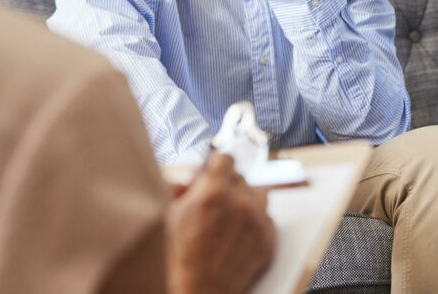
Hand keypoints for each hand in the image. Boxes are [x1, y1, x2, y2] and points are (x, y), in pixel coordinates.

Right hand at [166, 153, 275, 293]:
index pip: (225, 158)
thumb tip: (189, 177)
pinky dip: (256, 221)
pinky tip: (239, 232)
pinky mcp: (267, 238)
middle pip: (241, 177)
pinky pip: (267, 217)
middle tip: (217, 201)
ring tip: (231, 215)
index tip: (215, 170)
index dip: (217, 164)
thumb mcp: (170, 217)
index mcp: (213, 194)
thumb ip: (180, 189)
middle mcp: (239, 203)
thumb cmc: (180, 258)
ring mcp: (256, 221)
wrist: (200, 292)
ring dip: (246, 200)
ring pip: (259, 193)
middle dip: (228, 185)